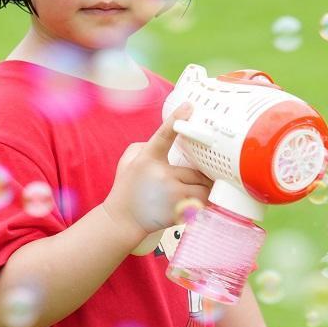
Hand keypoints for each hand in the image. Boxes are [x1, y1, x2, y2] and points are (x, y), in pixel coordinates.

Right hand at [102, 102, 211, 239]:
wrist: (123, 219)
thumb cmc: (127, 189)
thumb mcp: (128, 162)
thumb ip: (146, 147)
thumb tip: (168, 139)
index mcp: (148, 159)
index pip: (164, 135)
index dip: (177, 119)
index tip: (189, 106)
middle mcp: (162, 175)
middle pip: (197, 171)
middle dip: (198, 177)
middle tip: (189, 181)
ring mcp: (172, 194)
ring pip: (204, 188)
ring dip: (202, 190)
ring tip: (189, 194)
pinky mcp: (179, 212)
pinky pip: (202, 204)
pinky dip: (200, 204)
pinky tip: (188, 206)